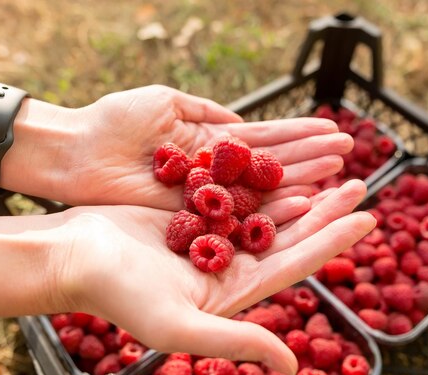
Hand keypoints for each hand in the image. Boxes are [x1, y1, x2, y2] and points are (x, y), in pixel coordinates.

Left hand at [9, 85, 352, 206]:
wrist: (76, 152)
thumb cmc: (115, 121)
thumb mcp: (167, 102)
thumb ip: (207, 113)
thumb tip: (244, 122)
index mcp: (210, 142)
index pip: (265, 139)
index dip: (300, 137)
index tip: (334, 133)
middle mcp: (215, 173)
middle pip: (271, 167)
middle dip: (311, 161)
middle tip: (351, 157)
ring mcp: (207, 197)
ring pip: (262, 192)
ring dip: (301, 184)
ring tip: (340, 179)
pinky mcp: (193, 218)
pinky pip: (238, 214)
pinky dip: (270, 209)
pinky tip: (302, 203)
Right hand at [54, 180, 373, 374]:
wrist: (75, 256)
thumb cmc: (120, 294)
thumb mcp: (179, 326)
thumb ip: (238, 342)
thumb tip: (292, 367)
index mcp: (234, 294)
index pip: (296, 267)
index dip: (333, 243)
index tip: (366, 219)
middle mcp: (230, 269)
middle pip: (290, 238)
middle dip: (326, 213)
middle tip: (359, 186)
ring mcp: (213, 241)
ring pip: (268, 215)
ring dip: (301, 195)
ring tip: (333, 173)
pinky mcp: (195, 215)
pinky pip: (238, 196)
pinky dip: (263, 183)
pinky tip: (285, 168)